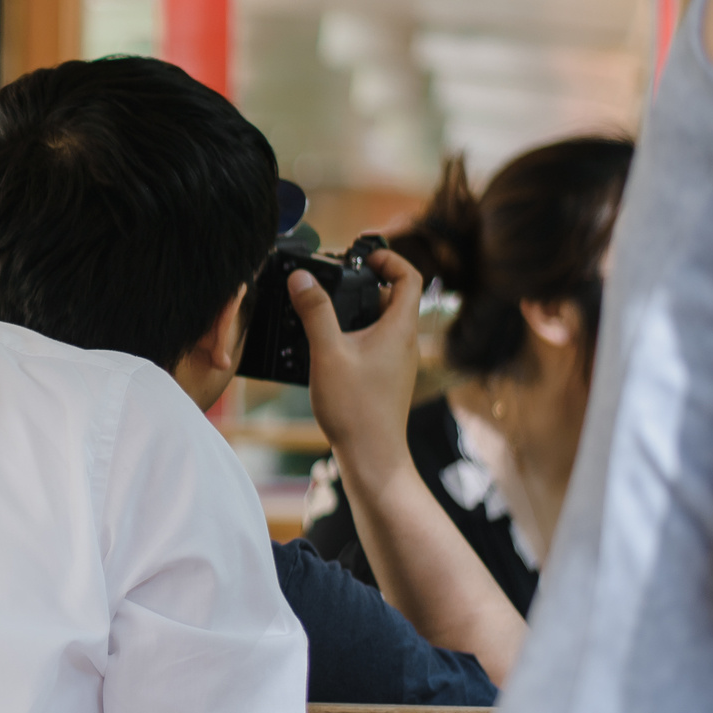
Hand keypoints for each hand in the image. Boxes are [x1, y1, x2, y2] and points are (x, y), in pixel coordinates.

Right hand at [291, 245, 424, 481]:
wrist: (372, 456)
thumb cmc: (356, 409)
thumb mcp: (328, 353)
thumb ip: (315, 312)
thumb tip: (302, 278)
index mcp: (400, 328)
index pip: (409, 277)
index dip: (389, 259)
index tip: (363, 256)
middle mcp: (404, 342)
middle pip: (393, 298)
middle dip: (364, 284)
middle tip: (333, 282)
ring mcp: (397, 362)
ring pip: (382, 322)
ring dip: (357, 311)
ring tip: (324, 314)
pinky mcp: (386, 378)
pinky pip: (375, 344)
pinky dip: (354, 335)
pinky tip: (328, 348)